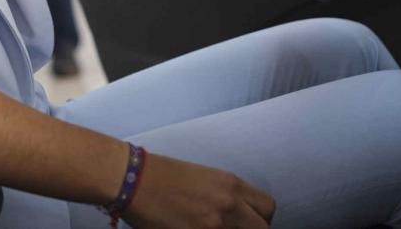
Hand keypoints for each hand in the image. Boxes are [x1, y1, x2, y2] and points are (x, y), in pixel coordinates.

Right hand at [124, 153, 274, 228]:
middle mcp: (228, 206)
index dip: (261, 219)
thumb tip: (235, 215)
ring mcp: (214, 226)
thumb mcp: (203, 177)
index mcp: (231, 185)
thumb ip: (225, 195)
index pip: (268, 208)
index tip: (250, 223)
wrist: (132, 180)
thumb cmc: (161, 175)